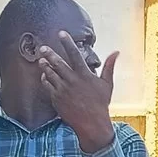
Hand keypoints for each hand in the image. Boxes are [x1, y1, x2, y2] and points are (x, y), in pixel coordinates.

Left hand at [39, 31, 118, 153]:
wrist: (91, 123)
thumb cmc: (100, 103)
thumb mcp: (107, 84)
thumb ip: (109, 66)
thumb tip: (117, 52)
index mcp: (84, 75)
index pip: (75, 54)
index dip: (67, 42)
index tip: (61, 33)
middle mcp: (72, 80)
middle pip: (58, 63)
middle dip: (49, 54)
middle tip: (43, 48)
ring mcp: (62, 90)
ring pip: (50, 74)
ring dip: (44, 66)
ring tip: (41, 60)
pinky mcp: (56, 98)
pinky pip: (47, 86)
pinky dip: (45, 79)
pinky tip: (44, 75)